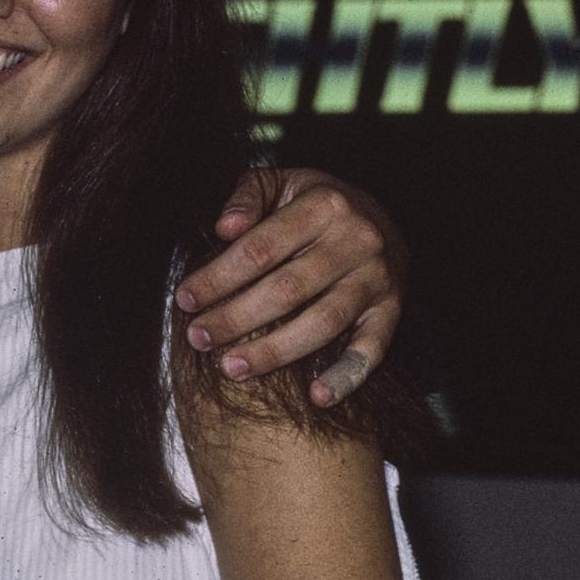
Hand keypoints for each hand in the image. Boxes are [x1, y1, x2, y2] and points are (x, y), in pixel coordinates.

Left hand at [174, 168, 405, 405]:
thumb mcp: (281, 183)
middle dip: (236, 318)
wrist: (382, 217)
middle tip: (199, 338)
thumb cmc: (314, 203)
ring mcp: (378, 278)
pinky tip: (317, 397)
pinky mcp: (392, 309)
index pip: (261, 248)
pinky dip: (347, 376)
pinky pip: (373, 349)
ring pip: (323, 323)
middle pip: (287, 289)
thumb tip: (223, 227)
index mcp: (325, 204)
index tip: (186, 299)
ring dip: (275, 352)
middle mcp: (357, 240)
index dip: (219, 276)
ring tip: (231, 368)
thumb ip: (247, 197)